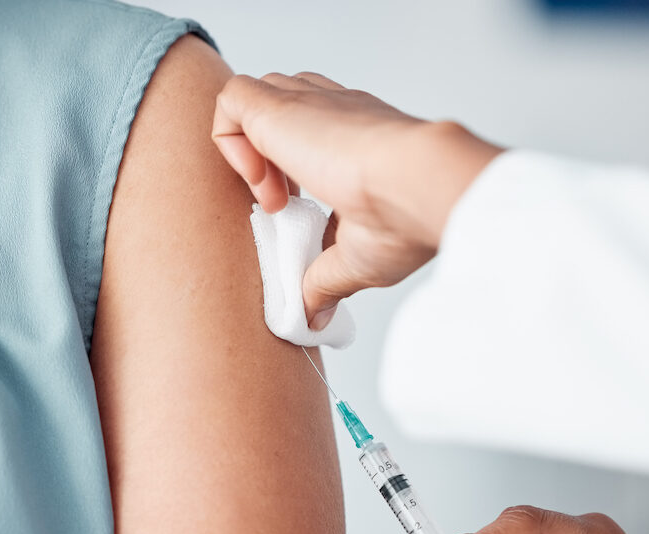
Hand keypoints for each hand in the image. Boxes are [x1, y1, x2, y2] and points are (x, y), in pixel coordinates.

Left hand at [211, 72, 501, 328]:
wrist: (420, 186)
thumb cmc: (406, 218)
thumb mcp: (358, 258)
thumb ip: (326, 281)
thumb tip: (315, 318)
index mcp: (358, 137)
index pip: (313, 130)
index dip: (292, 169)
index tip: (299, 211)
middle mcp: (333, 110)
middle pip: (280, 107)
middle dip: (267, 157)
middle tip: (282, 206)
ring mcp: (308, 102)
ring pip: (254, 100)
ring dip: (248, 151)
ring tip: (272, 199)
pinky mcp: (279, 105)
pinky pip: (231, 100)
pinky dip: (229, 141)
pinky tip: (258, 184)